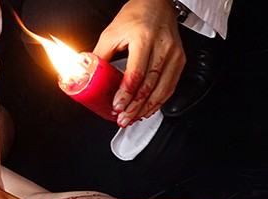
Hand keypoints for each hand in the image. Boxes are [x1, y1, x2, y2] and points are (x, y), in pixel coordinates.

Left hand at [93, 0, 185, 126]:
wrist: (157, 4)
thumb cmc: (136, 16)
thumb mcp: (112, 33)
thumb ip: (100, 55)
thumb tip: (87, 75)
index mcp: (143, 38)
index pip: (135, 73)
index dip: (126, 94)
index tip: (118, 106)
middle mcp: (162, 46)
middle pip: (149, 86)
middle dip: (134, 107)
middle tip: (123, 118)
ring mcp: (174, 54)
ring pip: (162, 90)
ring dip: (146, 108)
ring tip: (134, 117)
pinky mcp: (180, 60)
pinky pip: (170, 87)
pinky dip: (158, 102)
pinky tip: (148, 109)